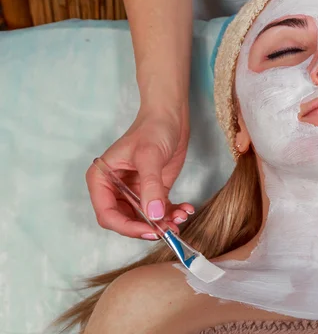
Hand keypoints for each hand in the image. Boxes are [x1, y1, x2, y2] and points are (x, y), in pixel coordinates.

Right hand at [86, 106, 194, 238]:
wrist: (170, 117)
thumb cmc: (152, 129)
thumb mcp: (150, 156)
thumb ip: (151, 186)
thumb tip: (154, 216)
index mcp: (102, 179)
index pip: (108, 214)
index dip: (127, 227)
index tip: (150, 230)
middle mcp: (115, 189)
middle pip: (126, 221)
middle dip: (148, 228)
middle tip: (169, 229)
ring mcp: (134, 191)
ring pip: (145, 219)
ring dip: (163, 224)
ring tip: (181, 218)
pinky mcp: (153, 191)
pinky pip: (160, 211)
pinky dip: (172, 215)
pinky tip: (185, 210)